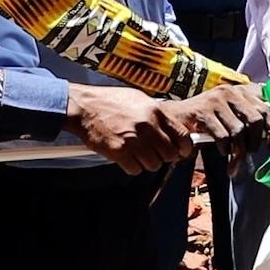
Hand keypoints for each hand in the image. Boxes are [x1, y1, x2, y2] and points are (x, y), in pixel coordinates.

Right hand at [63, 83, 193, 174]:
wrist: (85, 106)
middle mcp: (147, 126)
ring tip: (137, 153)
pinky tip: (126, 156)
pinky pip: (135, 169)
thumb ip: (158, 115)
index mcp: (155, 112)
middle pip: (169, 154)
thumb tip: (173, 129)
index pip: (182, 136)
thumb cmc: (110, 101)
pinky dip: (132, 167)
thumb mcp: (141, 100)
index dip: (184, 148)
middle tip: (155, 153)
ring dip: (147, 162)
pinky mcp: (119, 152)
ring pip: (153, 164)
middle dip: (164, 156)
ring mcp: (133, 140)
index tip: (182, 152)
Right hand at [173, 83, 269, 172]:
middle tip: (250, 152)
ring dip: (239, 150)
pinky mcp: (204, 112)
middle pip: (256, 120)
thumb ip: (250, 117)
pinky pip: (223, 136)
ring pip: (239, 131)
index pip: (267, 108)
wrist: (178, 116)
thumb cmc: (210, 118)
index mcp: (243, 90)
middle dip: (256, 141)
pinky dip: (225, 148)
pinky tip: (223, 151)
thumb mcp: (233, 113)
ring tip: (235, 158)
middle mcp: (232, 92)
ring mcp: (217, 100)